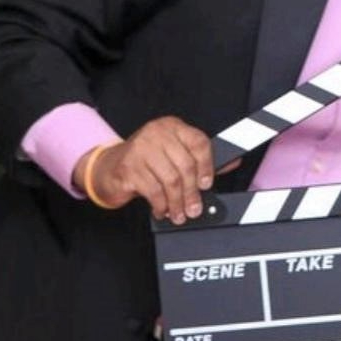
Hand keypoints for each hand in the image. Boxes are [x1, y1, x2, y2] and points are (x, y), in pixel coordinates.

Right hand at [74, 116, 215, 223]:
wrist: (108, 168)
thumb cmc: (146, 162)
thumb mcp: (173, 155)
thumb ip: (199, 159)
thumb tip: (232, 163)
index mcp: (172, 127)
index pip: (199, 142)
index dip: (207, 166)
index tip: (207, 184)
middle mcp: (157, 133)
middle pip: (185, 165)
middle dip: (192, 192)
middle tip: (194, 209)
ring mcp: (141, 149)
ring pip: (170, 180)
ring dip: (177, 202)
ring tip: (178, 214)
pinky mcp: (128, 167)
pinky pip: (153, 191)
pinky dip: (161, 205)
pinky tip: (162, 210)